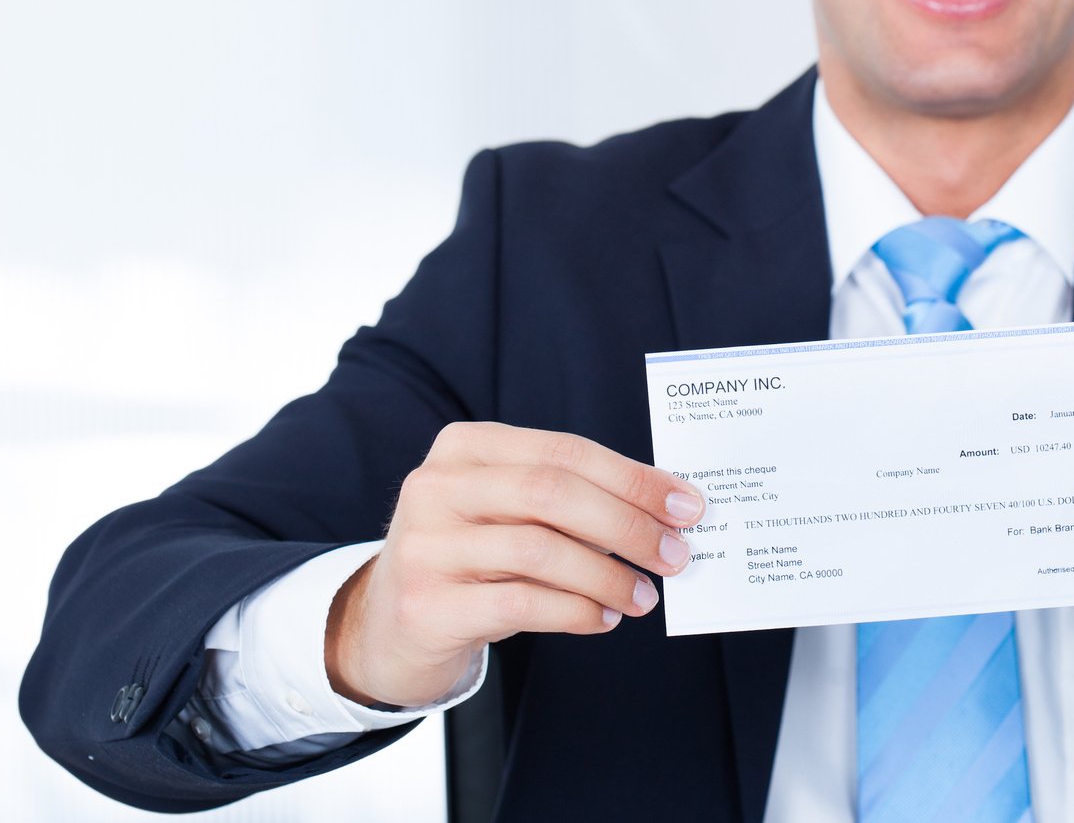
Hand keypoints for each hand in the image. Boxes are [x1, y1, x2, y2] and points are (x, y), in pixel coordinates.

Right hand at [326, 421, 704, 708]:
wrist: (387, 625)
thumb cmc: (472, 558)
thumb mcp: (508, 513)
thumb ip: (571, 500)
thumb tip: (666, 510)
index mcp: (466, 447)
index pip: (565, 451)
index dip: (633, 478)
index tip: (686, 506)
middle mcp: (437, 487)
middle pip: (553, 492)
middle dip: (628, 524)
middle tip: (675, 555)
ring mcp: (425, 546)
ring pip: (539, 550)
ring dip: (607, 575)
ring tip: (642, 596)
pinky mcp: (425, 605)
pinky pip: (520, 603)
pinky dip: (575, 611)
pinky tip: (602, 618)